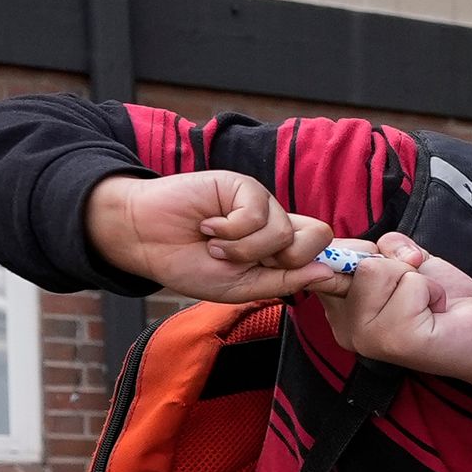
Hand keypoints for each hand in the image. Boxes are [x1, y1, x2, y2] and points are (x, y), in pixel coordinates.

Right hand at [85, 171, 336, 300]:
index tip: (296, 278)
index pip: (323, 250)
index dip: (322, 264)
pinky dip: (229, 230)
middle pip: (318, 236)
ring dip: (243, 249)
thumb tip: (325, 272)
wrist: (146, 240)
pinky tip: (208, 226)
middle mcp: (276, 223)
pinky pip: (257, 213)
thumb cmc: (189, 264)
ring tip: (214, 246)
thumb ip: (283, 281)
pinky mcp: (242, 185)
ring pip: (283, 231)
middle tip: (245, 262)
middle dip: (283, 261)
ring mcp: (261, 202)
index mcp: (281, 250)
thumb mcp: (241, 287)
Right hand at [315, 234, 471, 381]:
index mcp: (339, 308)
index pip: (323, 259)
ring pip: (377, 270)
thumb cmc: (443, 299)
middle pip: (353, 259)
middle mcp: (345, 327)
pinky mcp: (394, 341)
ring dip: (415, 278)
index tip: (383, 264)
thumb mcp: (405, 261)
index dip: (351, 248)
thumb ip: (381, 248)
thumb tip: (382, 253)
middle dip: (394, 262)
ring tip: (426, 303)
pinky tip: (435, 314)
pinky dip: (432, 290)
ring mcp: (367, 337)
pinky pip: (408, 285)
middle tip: (415, 291)